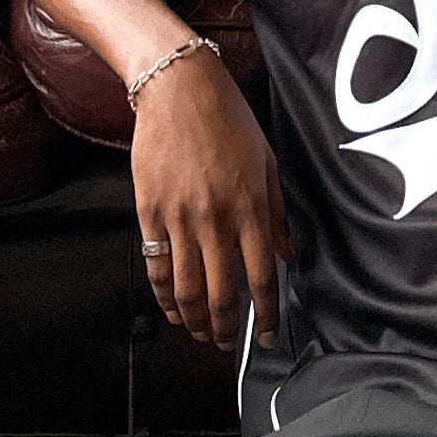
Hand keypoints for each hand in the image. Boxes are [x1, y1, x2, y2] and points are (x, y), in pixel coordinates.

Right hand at [133, 53, 288, 350]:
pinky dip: (163, 298)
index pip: (261, 278)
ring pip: (185, 291)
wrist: (179, 91)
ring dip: (196, 322)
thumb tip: (287, 257)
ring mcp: (179, 220)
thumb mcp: (267, 164)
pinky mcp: (149, 214)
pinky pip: (156, 268)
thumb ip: (277, 214)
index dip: (266, 316)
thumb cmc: (230, 122)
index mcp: (250, 209)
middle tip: (230, 345)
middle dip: (227, 330)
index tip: (269, 337)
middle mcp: (216, 220)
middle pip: (221, 295)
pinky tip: (172, 311)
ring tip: (203, 334)